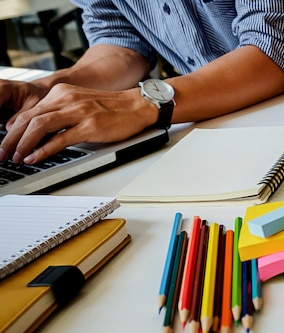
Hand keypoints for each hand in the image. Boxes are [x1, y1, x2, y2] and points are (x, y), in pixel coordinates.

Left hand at [0, 83, 156, 163]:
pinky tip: (35, 157)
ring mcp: (78, 112)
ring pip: (39, 126)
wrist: (139, 105)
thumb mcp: (81, 104)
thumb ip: (61, 113)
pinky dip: (43, 149)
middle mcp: (67, 99)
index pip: (28, 112)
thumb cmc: (114, 108)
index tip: (6, 144)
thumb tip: (39, 133)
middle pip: (28, 119)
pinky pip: (60, 138)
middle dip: (11, 139)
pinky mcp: (90, 126)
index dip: (13, 130)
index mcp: (62, 93)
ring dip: (23, 144)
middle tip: (3, 153)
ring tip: (16, 157)